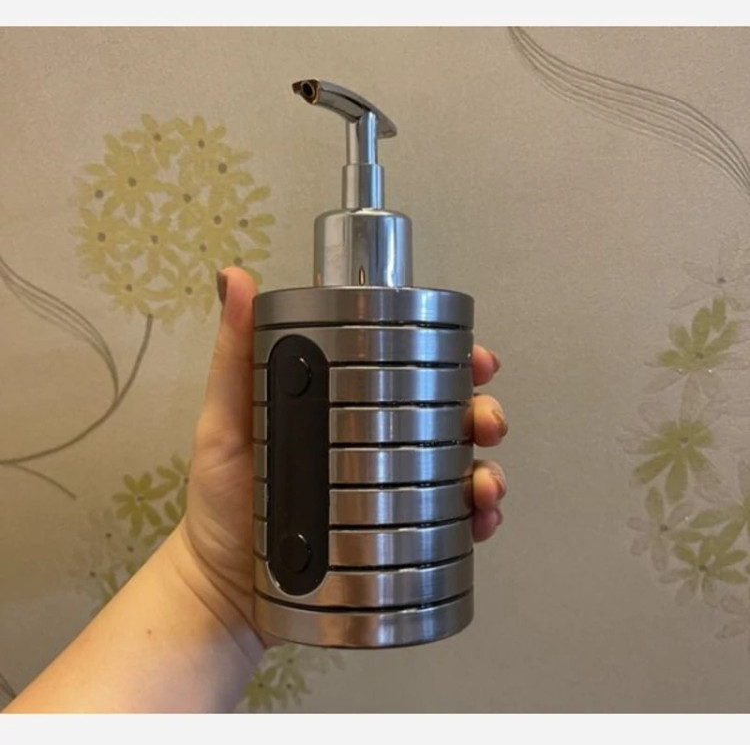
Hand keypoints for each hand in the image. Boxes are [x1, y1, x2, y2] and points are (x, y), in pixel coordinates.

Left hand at [174, 267, 508, 649]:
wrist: (226, 588)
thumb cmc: (224, 500)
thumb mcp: (227, 422)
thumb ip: (233, 355)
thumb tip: (234, 278)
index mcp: (349, 412)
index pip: (411, 374)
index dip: (453, 361)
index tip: (476, 358)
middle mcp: (378, 450)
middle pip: (450, 419)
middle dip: (482, 413)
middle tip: (485, 422)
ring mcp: (392, 497)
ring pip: (461, 471)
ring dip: (489, 470)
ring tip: (483, 485)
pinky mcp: (398, 542)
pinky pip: (451, 526)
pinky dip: (476, 520)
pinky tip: (480, 521)